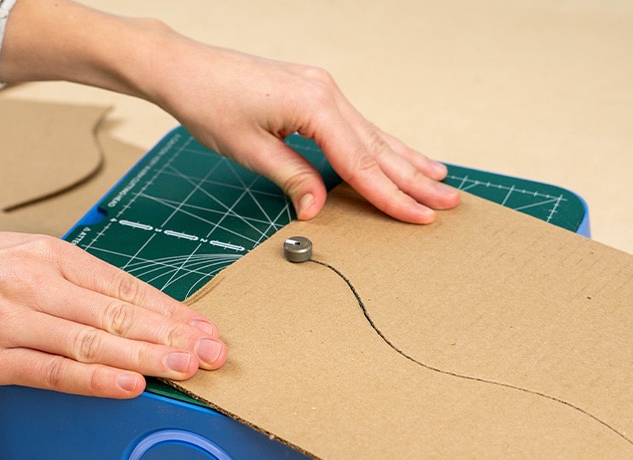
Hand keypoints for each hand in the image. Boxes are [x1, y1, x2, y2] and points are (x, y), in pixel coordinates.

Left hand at [0, 1, 458, 223]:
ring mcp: (322, 90)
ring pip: (373, 135)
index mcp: (314, 105)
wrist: (185, 69)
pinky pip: (356, 125)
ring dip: (407, 161)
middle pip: (377, 147)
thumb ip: (292, 177)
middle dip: (413, 180)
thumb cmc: (209, 103)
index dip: (391, 194)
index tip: (418, 216)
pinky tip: (401, 154)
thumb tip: (318, 209)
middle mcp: (326, 93)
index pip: (361, 161)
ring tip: (440, 181)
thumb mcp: (249, 149)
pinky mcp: (313, 93)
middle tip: (448, 204)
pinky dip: (381, 144)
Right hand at [0, 232, 226, 397]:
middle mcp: (34, 282)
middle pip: (117, 312)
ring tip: (186, 368)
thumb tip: (135, 306)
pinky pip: (53, 372)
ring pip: (92, 341)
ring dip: (145, 358)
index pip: (124, 285)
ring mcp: (12, 321)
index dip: (170, 310)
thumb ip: (76, 277)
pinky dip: (95, 379)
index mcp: (49, 253)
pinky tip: (129, 384)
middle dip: (172, 335)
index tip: (205, 328)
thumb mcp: (23, 254)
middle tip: (212, 352)